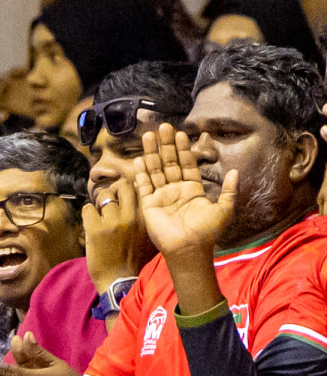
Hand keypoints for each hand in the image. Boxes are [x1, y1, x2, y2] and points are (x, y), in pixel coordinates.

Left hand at [82, 176, 153, 290]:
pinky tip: (91, 222)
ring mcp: (113, 222)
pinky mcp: (95, 230)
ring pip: (103, 196)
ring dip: (99, 203)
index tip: (124, 198)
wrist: (121, 283)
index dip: (130, 192)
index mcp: (148, 218)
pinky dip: (88, 213)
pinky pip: (88, 209)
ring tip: (99, 214)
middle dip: (114, 191)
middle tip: (109, 202)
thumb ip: (145, 221)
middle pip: (122, 186)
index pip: (140, 190)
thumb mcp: (150, 239)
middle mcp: (133, 216)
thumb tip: (138, 204)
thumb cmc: (137, 263)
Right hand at [134, 123, 237, 261]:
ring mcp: (161, 196)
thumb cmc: (208, 231)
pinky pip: (144, 186)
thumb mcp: (225, 208)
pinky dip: (141, 173)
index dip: (183, 149)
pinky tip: (139, 159)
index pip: (186, 164)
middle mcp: (175, 190)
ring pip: (155, 170)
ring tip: (148, 135)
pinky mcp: (149, 205)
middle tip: (163, 127)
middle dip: (166, 145)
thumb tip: (235, 171)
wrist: (190, 248)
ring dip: (152, 153)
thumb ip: (230, 190)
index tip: (181, 133)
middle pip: (169, 162)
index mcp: (192, 189)